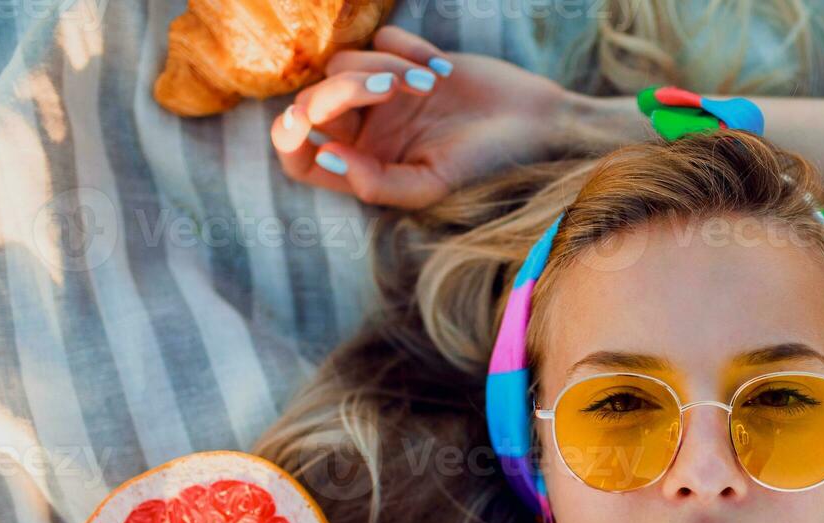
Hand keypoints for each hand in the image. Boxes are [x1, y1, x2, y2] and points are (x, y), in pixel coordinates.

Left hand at [269, 26, 572, 208]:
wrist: (536, 123)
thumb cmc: (488, 163)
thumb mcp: (433, 184)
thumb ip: (378, 184)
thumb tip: (324, 154)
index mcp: (366, 166)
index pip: (299, 156)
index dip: (287, 137)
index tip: (302, 119)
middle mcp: (368, 131)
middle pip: (316, 100)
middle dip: (344, 89)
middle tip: (390, 89)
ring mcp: (384, 94)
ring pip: (345, 63)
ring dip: (385, 66)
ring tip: (431, 84)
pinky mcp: (405, 58)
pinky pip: (381, 37)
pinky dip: (408, 48)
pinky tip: (443, 69)